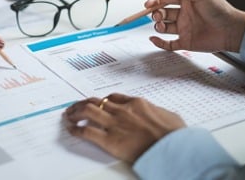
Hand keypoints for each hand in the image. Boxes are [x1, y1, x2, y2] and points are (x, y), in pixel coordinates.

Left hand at [64, 94, 184, 163]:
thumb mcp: (169, 116)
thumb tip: (158, 114)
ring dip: (75, 113)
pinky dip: (76, 130)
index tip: (97, 102)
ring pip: (88, 112)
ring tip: (69, 115)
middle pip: (96, 102)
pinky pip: (87, 132)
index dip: (102, 100)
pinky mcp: (110, 140)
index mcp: (137, 103)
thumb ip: (158, 113)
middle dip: (83, 103)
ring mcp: (115, 124)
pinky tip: (71, 129)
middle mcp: (122, 110)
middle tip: (75, 106)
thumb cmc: (176, 135)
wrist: (174, 148)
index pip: (113, 97)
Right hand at [145, 0, 244, 52]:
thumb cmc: (219, 9)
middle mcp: (184, 15)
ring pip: (163, 27)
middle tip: (157, 15)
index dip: (155, 1)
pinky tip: (154, 38)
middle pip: (162, 13)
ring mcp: (184, 29)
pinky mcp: (185, 42)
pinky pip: (168, 44)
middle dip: (156, 13)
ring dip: (158, 25)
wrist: (231, 29)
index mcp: (186, 2)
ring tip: (162, 25)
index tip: (148, 4)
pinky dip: (158, 42)